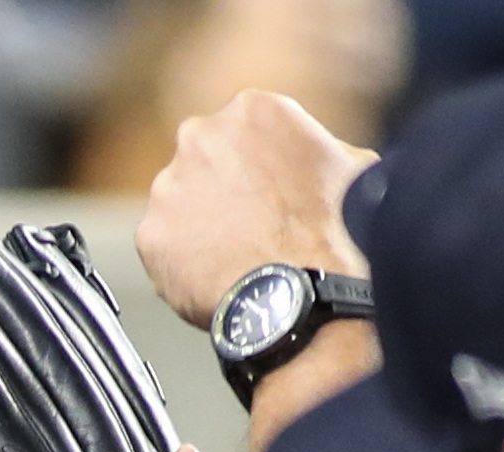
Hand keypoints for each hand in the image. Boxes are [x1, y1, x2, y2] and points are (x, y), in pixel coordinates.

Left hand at [136, 91, 374, 329]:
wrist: (305, 289)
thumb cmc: (337, 229)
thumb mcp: (353, 166)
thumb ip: (321, 151)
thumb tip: (329, 159)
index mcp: (251, 109)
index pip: (243, 132)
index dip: (256, 167)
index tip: (267, 192)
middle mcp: (199, 137)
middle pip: (204, 161)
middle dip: (221, 188)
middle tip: (249, 225)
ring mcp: (168, 186)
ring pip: (179, 204)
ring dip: (199, 226)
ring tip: (235, 257)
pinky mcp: (150, 234)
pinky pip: (163, 249)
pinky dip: (182, 264)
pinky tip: (215, 278)